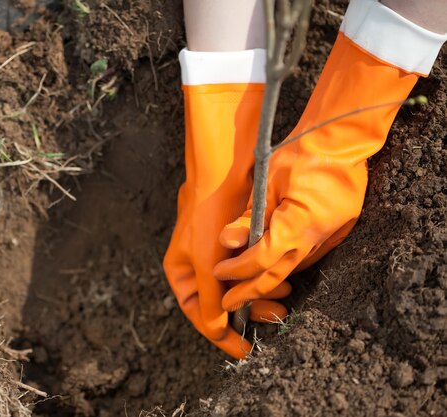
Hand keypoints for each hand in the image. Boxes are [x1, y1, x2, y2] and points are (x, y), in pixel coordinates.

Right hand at [164, 83, 262, 358]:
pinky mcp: (237, 244)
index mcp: (181, 273)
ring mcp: (217, 256)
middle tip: (274, 319)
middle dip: (249, 312)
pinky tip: (283, 281)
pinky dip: (266, 279)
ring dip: (261, 296)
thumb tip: (218, 330)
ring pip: (241, 288)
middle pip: (222, 303)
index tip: (245, 351)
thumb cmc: (207, 218)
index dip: (221, 335)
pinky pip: (252, 272)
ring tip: (284, 300)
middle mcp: (197, 267)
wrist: (223, 173)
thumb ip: (210, 301)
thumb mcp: (206, 265)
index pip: (199, 314)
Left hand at [213, 32, 418, 310]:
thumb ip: (248, 217)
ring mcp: (330, 236)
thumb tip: (227, 242)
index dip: (238, 271)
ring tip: (244, 290)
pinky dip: (285, 265)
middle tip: (229, 304)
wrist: (342, 140)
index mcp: (297, 225)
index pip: (261, 260)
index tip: (220, 273)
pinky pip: (306, 256)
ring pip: (293, 269)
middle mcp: (315, 237)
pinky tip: (271, 267)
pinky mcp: (336, 232)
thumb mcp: (267, 182)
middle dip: (250, 292)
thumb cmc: (301, 154)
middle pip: (277, 275)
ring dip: (268, 281)